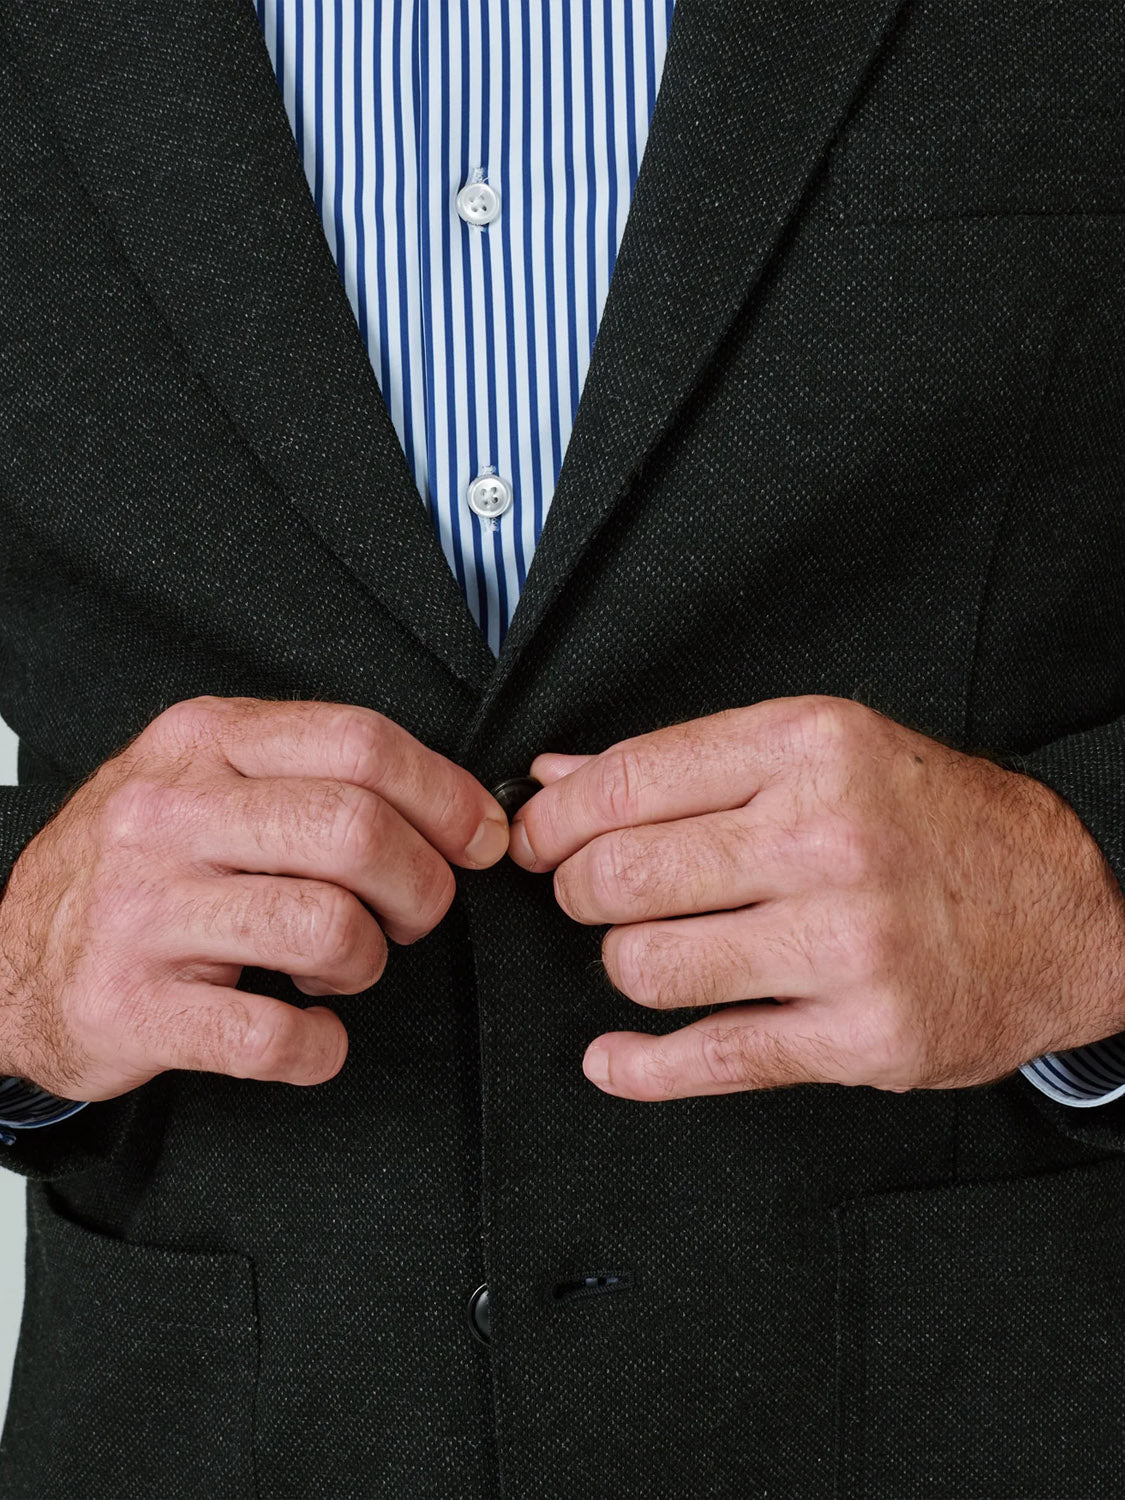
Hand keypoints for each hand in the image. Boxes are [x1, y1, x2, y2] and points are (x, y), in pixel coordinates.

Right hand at [0, 697, 507, 1100]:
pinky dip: (320, 1048)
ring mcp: (143, 912)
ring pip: (328, 927)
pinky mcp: (131, 1007)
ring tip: (344, 967)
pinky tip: (311, 1034)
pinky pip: (273, 1037)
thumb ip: (312, 773)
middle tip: (415, 914)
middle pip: (356, 831)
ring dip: (369, 961)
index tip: (479, 839)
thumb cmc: (138, 870)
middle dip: (423, 886)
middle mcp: (167, 814)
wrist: (8, 963)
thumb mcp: (204, 780)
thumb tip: (462, 808)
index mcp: (202, 741)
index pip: (361, 743)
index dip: (446, 796)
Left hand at [508, 695, 1124, 1100]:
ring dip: (623, 964)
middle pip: (622, 875)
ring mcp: (847, 944)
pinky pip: (712, 1059)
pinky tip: (613, 1059)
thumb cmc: (937, 825)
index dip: (554, 817)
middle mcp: (827, 838)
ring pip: (649, 966)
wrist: (1071, 913)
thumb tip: (558, 774)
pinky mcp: (862, 1037)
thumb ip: (690, 760)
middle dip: (576, 890)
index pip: (629, 781)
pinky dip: (641, 1068)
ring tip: (647, 951)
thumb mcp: (826, 751)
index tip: (534, 837)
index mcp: (810, 749)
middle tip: (585, 895)